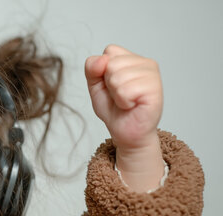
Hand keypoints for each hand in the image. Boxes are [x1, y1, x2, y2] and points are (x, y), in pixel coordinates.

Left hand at [85, 45, 164, 191]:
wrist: (125, 132)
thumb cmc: (114, 108)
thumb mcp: (95, 86)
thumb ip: (92, 69)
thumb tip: (101, 60)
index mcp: (132, 58)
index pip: (109, 51)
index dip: (102, 72)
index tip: (111, 85)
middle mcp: (145, 62)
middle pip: (111, 64)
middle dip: (109, 84)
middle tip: (120, 96)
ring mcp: (152, 74)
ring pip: (117, 77)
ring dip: (116, 94)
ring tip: (126, 101)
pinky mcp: (155, 89)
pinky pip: (126, 90)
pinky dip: (123, 102)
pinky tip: (132, 105)